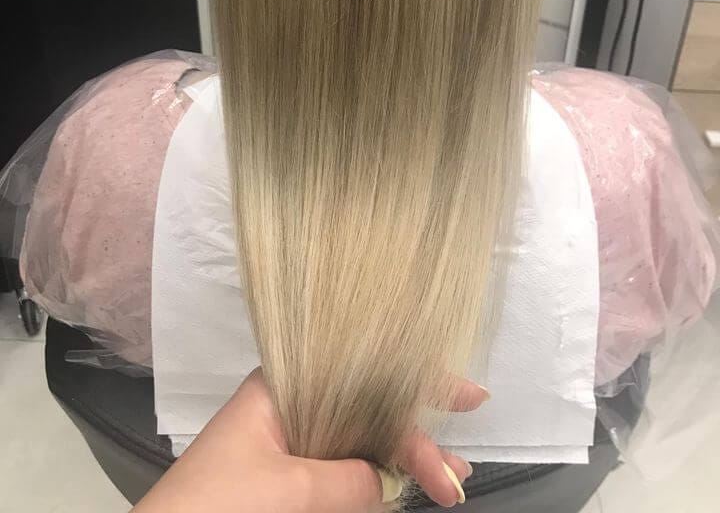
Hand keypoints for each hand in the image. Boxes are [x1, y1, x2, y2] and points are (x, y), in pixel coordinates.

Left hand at [132, 369, 484, 512]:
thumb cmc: (213, 501)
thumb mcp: (284, 489)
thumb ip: (346, 481)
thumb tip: (390, 482)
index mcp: (282, 386)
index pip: (362, 369)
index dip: (418, 380)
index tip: (471, 396)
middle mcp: (291, 406)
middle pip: (370, 410)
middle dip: (417, 439)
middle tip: (457, 478)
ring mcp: (291, 444)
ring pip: (363, 442)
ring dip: (405, 460)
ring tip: (449, 483)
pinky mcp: (290, 478)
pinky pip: (346, 468)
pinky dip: (378, 478)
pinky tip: (405, 486)